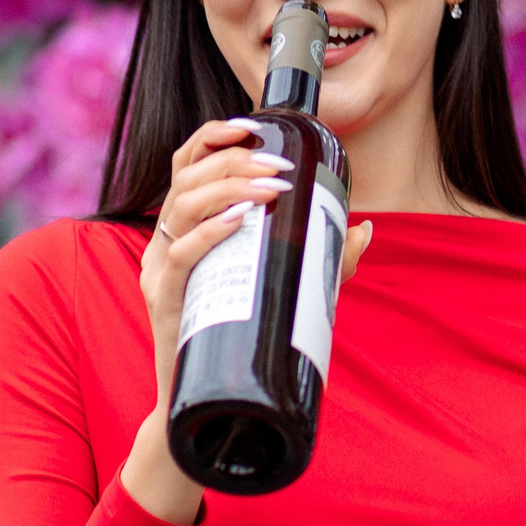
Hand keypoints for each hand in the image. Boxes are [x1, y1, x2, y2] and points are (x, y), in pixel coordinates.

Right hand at [119, 119, 373, 524]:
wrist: (212, 400)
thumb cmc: (245, 337)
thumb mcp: (286, 286)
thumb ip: (324, 258)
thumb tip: (366, 226)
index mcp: (186, 226)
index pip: (187, 163)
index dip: (212, 136)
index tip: (251, 126)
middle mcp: (165, 239)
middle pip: (188, 177)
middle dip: (235, 163)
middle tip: (280, 171)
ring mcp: (160, 269)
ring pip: (181, 207)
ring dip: (228, 189)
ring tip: (270, 190)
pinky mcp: (165, 300)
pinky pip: (178, 255)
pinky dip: (208, 233)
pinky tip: (238, 223)